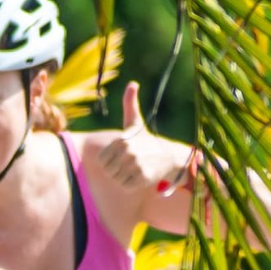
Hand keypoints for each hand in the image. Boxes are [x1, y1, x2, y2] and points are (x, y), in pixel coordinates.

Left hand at [84, 83, 196, 201]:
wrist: (169, 156)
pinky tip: (140, 176)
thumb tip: (133, 83)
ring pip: (116, 179)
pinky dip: (131, 185)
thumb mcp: (135, 123)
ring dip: (124, 178)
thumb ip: (130, 104)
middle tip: (130, 163)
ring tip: (135, 169)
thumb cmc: (146, 140)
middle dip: (117, 170)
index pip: (102, 160)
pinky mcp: (142, 178)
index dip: (110, 161)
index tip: (122, 156)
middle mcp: (128, 152)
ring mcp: (135, 165)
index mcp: (121, 140)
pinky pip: (126, 186)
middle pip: (108, 171)